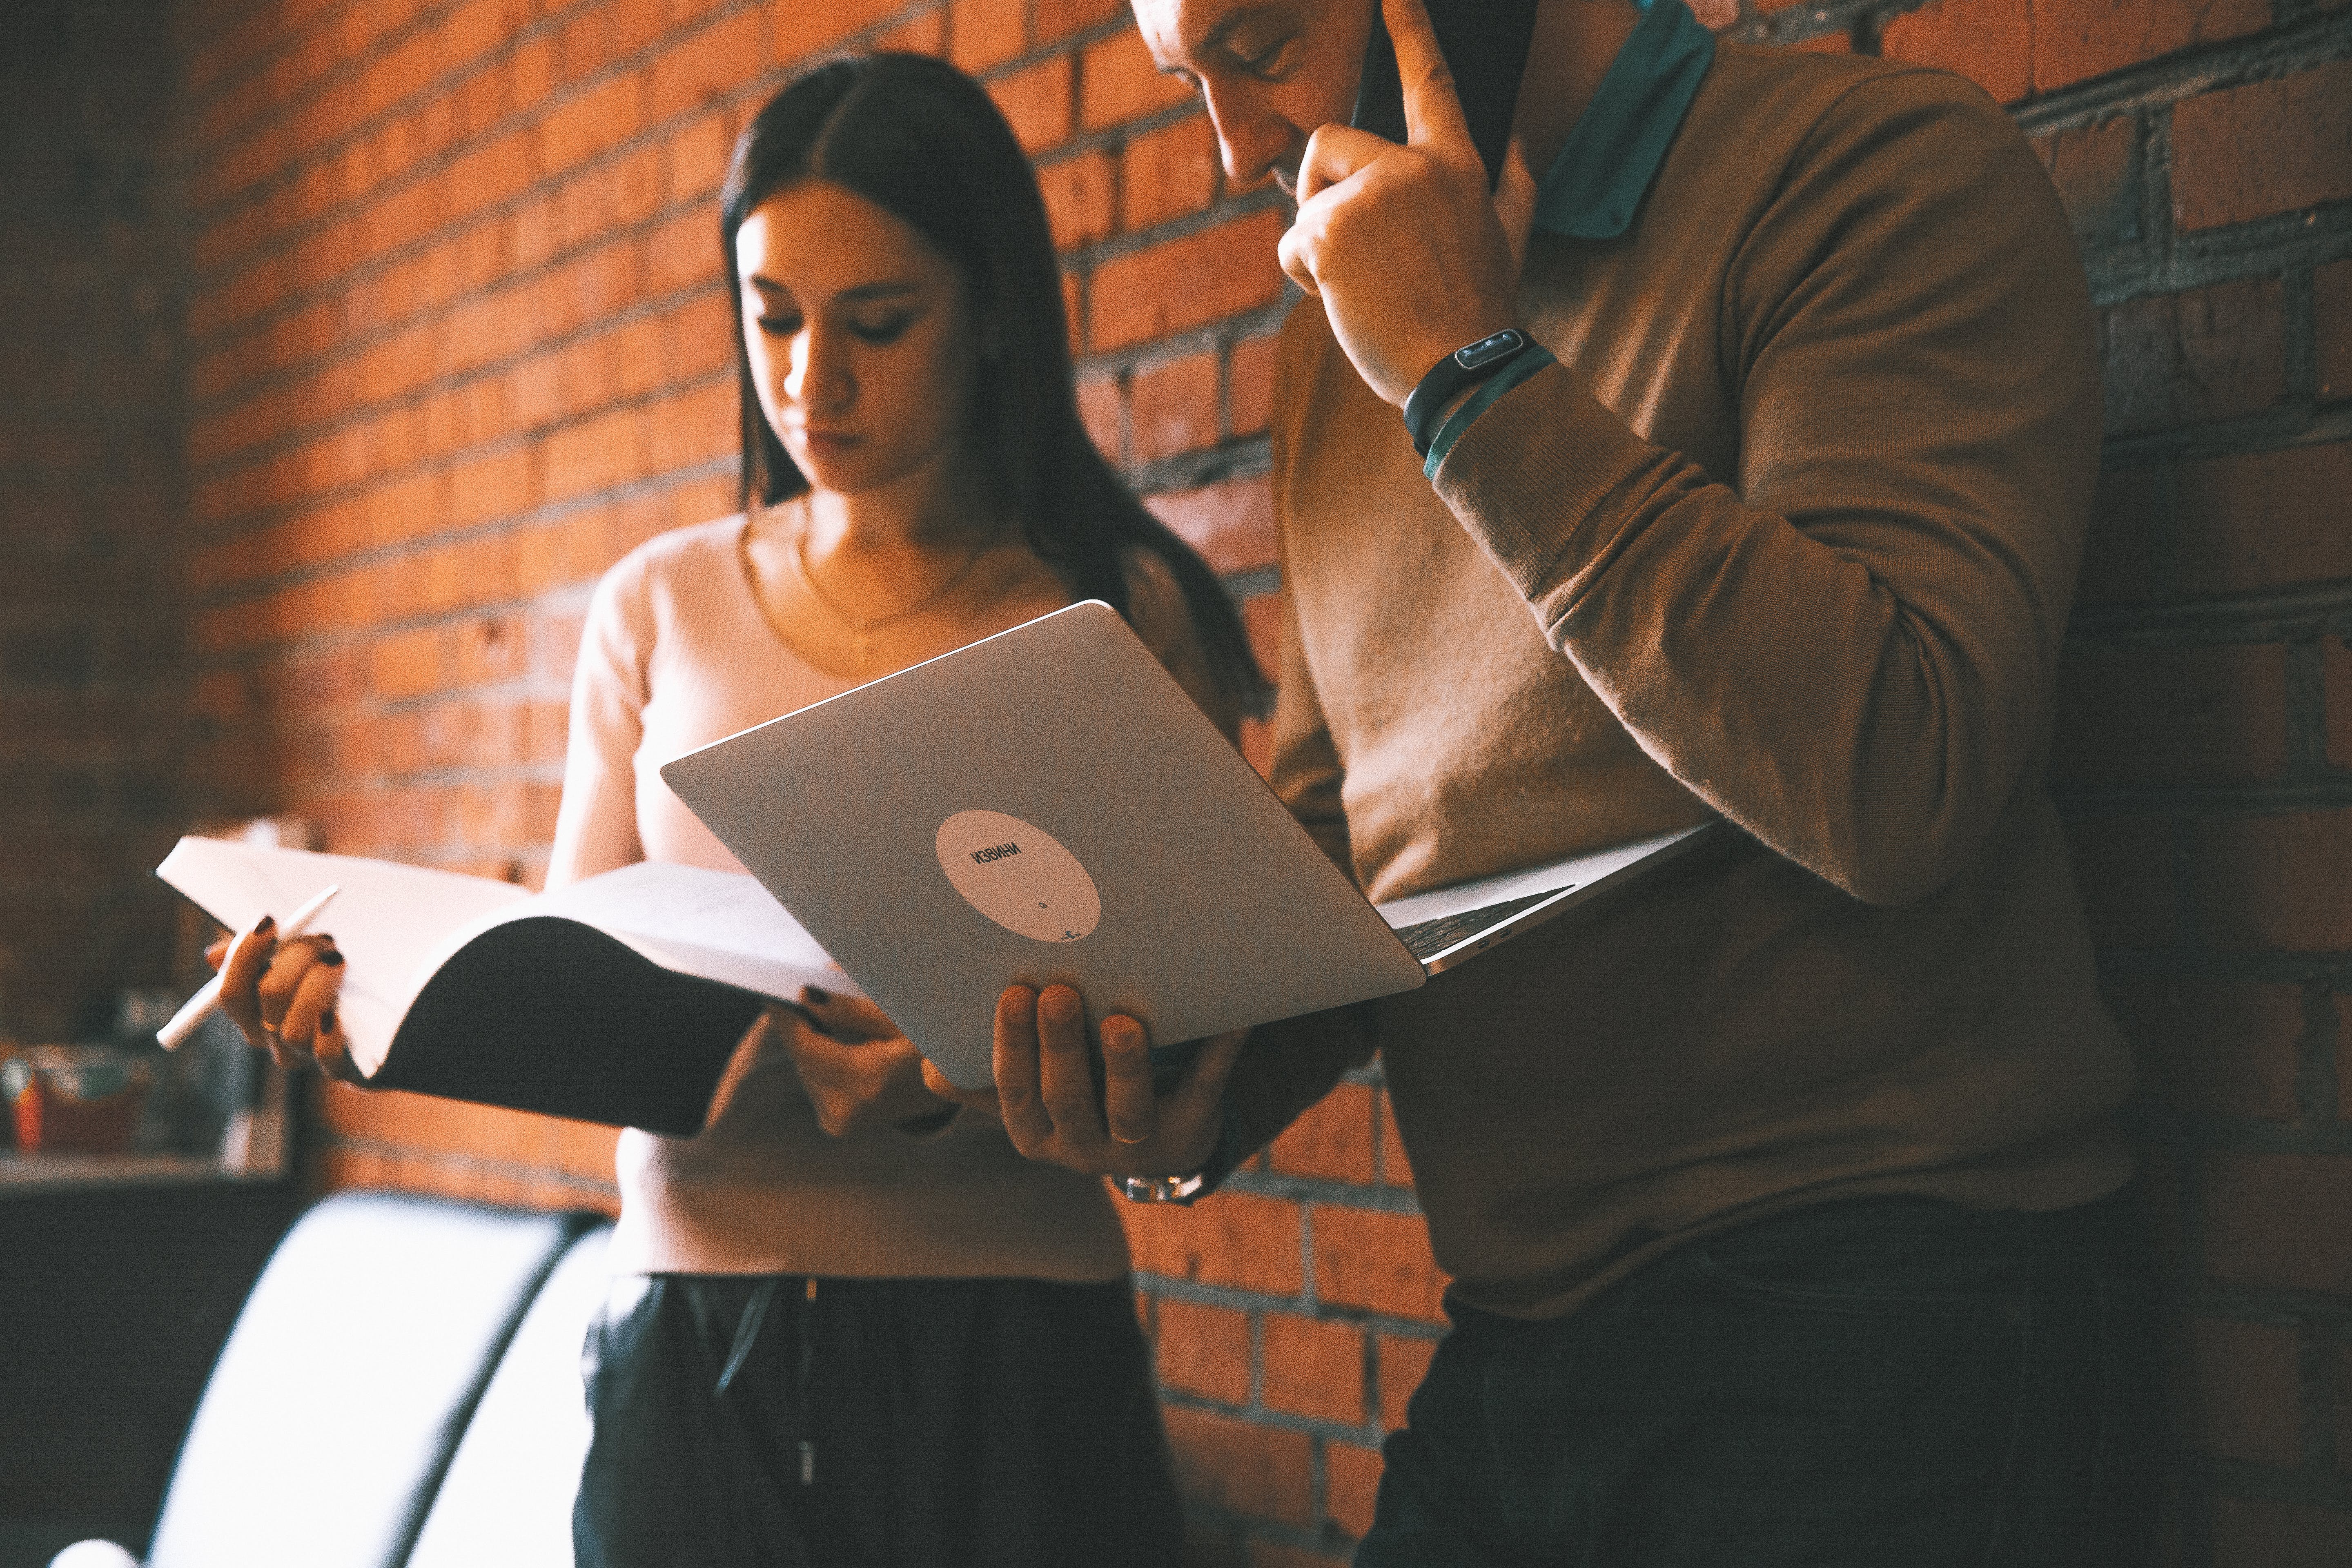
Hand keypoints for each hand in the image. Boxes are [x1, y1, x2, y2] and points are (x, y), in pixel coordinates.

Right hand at [205, 917, 356, 1078]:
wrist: (373, 1020)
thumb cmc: (322, 981)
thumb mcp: (291, 960)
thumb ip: (257, 955)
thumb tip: (213, 956)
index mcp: (251, 1013)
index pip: (231, 992)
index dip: (245, 955)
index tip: (270, 923)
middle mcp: (268, 1038)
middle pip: (269, 995)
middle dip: (297, 958)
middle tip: (322, 942)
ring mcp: (298, 1055)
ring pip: (294, 1028)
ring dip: (321, 986)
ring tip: (339, 964)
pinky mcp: (332, 1067)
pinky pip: (325, 1055)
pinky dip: (331, 1034)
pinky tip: (338, 1015)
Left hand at [773, 989, 953, 1136]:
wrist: (955, 1089)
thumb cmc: (934, 1046)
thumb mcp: (898, 1017)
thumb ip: (848, 1008)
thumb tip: (803, 995)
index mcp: (863, 1084)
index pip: (802, 1044)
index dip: (784, 1012)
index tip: (769, 984)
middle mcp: (843, 1112)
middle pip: (800, 1054)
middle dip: (804, 1020)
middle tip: (813, 986)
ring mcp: (838, 1122)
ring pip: (805, 1065)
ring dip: (814, 1037)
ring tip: (840, 1016)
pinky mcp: (836, 1123)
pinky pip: (815, 1077)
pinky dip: (823, 1055)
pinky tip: (844, 1041)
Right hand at [922, 983, 1245, 1177]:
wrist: (1156, 1142)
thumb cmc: (1080, 1094)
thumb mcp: (1033, 1095)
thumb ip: (986, 1082)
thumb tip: (932, 1071)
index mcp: (1035, 1132)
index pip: (1015, 1090)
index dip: (1012, 1046)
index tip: (1013, 993)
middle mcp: (1081, 1149)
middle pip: (1067, 1100)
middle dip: (1061, 1048)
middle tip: (1060, 993)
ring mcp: (1137, 1147)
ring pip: (1129, 1112)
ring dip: (1125, 1066)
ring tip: (1124, 1021)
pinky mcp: (1189, 1134)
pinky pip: (1203, 1093)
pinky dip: (1216, 1056)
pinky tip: (1228, 1018)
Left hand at [1275, 0, 1540, 406]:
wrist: (1460, 369)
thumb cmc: (1480, 308)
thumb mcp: (1512, 235)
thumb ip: (1514, 179)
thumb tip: (1516, 136)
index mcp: (1455, 163)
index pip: (1429, 80)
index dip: (1408, 25)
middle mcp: (1412, 168)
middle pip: (1328, 142)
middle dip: (1320, 188)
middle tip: (1348, 244)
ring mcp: (1370, 198)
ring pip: (1306, 201)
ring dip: (1317, 245)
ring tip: (1359, 284)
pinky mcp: (1331, 234)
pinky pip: (1292, 245)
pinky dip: (1306, 278)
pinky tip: (1346, 301)